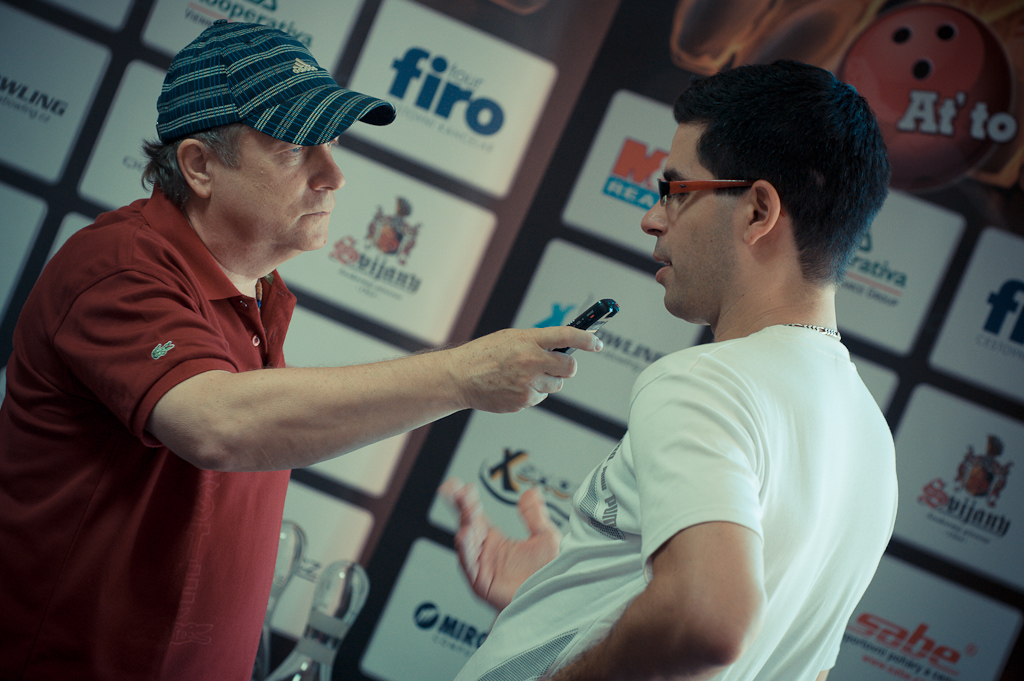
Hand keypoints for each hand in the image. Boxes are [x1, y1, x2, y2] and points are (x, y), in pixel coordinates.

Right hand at [441, 478, 561, 610]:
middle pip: (466, 525)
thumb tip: (530, 493)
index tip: (464, 487)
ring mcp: (482, 567)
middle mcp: (485, 553)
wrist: (553, 599)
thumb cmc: (548, 576)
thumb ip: (535, 515)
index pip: (476, 516)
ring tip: (468, 512)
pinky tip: (466, 535)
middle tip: (454, 490)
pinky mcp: (482, 582)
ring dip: (464, 526)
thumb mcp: (545, 538)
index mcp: (495, 541)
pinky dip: (466, 550)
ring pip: (465, 543)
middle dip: (459, 507)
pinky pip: (469, 565)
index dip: (468, 500)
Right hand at [447, 327, 602, 412]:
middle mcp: (531, 361)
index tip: (596, 342)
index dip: (587, 338)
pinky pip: (540, 398)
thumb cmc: (482, 355)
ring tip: (524, 376)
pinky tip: (514, 387)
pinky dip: (532, 393)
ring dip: (547, 381)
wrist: (459, 377)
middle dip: (566, 367)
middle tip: (556, 365)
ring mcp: (528, 384)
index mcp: (528, 341)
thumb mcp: (510, 338)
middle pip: (569, 367)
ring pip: (556, 386)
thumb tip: (559, 347)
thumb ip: (535, 341)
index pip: (566, 335)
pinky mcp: (523, 401)